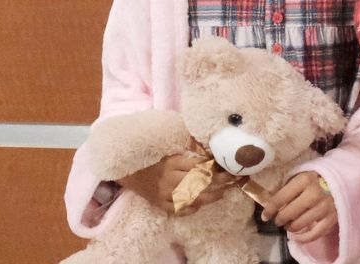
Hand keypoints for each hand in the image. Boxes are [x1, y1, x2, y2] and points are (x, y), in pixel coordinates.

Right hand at [117, 151, 231, 214]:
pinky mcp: (158, 204)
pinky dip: (190, 209)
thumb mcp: (170, 151)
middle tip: (231, 181)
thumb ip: (189, 152)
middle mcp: (169, 179)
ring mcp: (164, 193)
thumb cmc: (152, 158)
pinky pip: (177, 210)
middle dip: (219, 182)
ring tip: (221, 193)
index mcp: (173, 162)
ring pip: (191, 198)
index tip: (227, 167)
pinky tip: (199, 205)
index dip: (216, 168)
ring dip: (210, 197)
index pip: (199, 167)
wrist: (128, 171)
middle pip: (199, 183)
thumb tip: (212, 153)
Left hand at [264, 170, 336, 242]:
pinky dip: (302, 238)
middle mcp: (314, 194)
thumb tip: (270, 204)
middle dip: (279, 219)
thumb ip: (288, 188)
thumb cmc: (318, 177)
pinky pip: (313, 234)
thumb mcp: (302, 175)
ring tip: (290, 225)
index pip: (279, 199)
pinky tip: (297, 236)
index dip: (269, 210)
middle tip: (279, 220)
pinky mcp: (332, 218)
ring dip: (290, 227)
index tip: (265, 216)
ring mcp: (324, 207)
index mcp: (304, 180)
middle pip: (287, 214)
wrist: (345, 178)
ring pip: (298, 225)